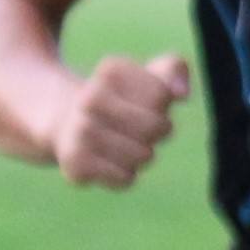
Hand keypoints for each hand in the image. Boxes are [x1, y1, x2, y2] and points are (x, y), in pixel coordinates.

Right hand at [53, 52, 189, 187]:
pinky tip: (108, 161)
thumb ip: (174, 70)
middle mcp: (90, 98)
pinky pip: (126, 178)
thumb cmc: (122, 102)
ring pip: (144, 155)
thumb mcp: (149, 77)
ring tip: (122, 143)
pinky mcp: (76, 163)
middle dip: (157, 131)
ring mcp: (80, 131)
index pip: (162, 95)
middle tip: (139, 127)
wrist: (67, 125)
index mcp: (111, 71)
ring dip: (141, 154)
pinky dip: (124, 174)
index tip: (142, 100)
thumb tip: (181, 93)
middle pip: (156, 126)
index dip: (162, 104)